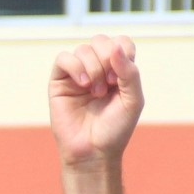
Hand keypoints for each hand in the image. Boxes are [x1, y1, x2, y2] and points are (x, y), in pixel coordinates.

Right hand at [48, 35, 143, 168]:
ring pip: (83, 49)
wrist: (93, 152)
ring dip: (93, 68)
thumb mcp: (133, 100)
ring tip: (96, 91)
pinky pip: (63, 58)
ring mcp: (77, 74)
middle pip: (101, 41)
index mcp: (117, 71)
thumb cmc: (115, 129)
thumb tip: (114, 47)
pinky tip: (83, 83)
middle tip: (110, 83)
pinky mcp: (59, 82)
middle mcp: (97, 69)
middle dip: (107, 58)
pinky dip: (75, 66)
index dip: (122, 52)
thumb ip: (130, 72)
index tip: (121, 77)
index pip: (120, 43)